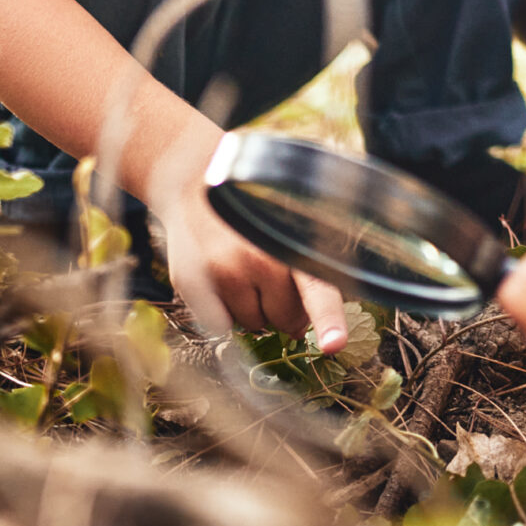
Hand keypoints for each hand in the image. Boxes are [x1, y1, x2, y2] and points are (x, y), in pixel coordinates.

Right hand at [143, 138, 351, 349]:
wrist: (196, 180)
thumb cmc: (258, 208)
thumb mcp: (297, 219)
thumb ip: (317, 264)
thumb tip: (313, 323)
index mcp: (294, 242)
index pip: (317, 287)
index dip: (328, 319)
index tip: (334, 345)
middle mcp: (258, 257)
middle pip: (287, 319)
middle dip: (286, 308)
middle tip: (272, 275)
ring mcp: (222, 271)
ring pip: (253, 324)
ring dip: (254, 308)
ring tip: (242, 268)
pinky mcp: (192, 283)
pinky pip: (221, 324)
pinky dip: (224, 311)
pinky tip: (220, 276)